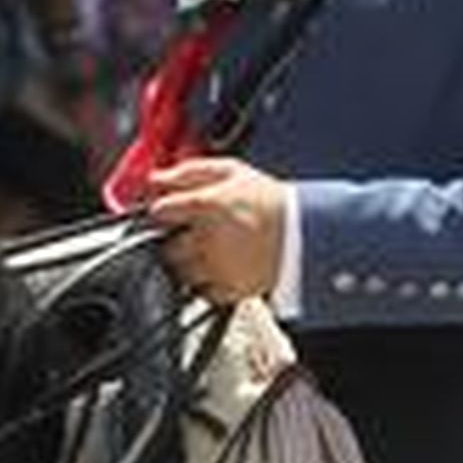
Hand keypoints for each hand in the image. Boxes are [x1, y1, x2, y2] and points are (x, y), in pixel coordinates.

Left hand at [147, 156, 288, 304]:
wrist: (306, 231)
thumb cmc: (269, 199)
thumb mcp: (230, 170)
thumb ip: (188, 172)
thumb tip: (155, 178)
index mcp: (206, 205)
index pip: (159, 211)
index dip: (162, 211)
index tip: (169, 212)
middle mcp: (208, 239)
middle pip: (166, 247)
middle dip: (173, 240)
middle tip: (190, 233)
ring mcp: (218, 267)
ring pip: (181, 273)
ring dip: (187, 263)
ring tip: (209, 251)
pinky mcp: (230, 289)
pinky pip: (202, 292)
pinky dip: (206, 283)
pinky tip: (221, 267)